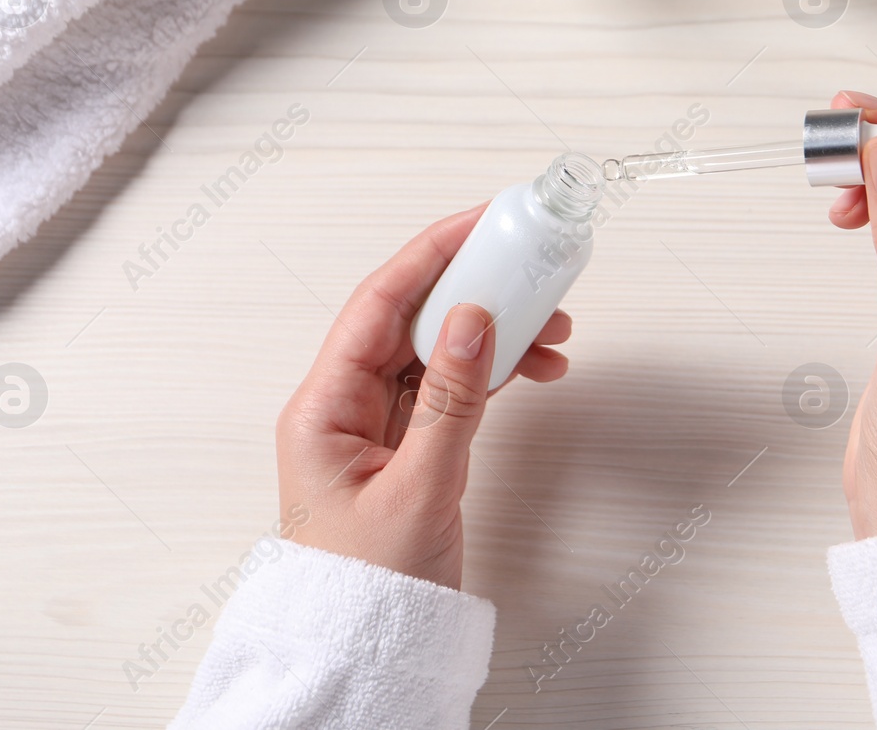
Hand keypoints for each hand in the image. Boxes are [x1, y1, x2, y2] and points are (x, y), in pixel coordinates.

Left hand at [275, 205, 572, 588]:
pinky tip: (531, 368)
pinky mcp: (409, 447)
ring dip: (494, 333)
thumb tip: (471, 317)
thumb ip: (450, 399)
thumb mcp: (418, 489)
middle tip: (532, 268)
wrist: (363, 653)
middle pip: (412, 318)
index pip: (379, 303)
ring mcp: (378, 425)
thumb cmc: (366, 587)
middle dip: (476, 289)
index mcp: (324, 405)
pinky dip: (493, 373)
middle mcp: (346, 404)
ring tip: (552, 331)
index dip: (431, 254)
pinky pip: (452, 387)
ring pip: (439, 351)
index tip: (481, 223)